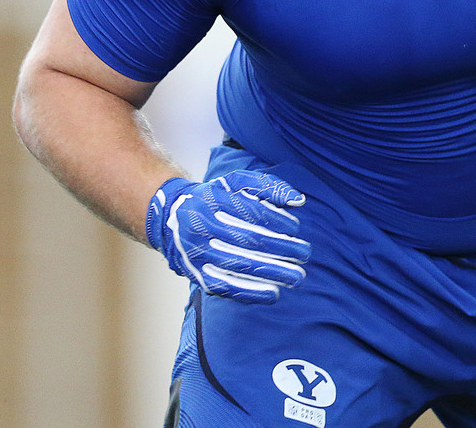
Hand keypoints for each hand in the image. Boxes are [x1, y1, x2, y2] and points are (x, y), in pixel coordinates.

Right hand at [145, 171, 310, 303]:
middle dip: (281, 249)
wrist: (170, 218)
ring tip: (297, 276)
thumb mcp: (235, 182)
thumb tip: (299, 201)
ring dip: (272, 273)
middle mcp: (202, 226)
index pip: (250, 212)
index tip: (295, 228)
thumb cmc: (213, 198)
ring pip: (239, 265)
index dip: (277, 221)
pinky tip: (274, 293)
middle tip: (305, 253)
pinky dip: (251, 292)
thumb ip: (268, 186)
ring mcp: (198, 253)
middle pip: (248, 240)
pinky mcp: (197, 275)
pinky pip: (226, 287)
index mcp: (212, 200)